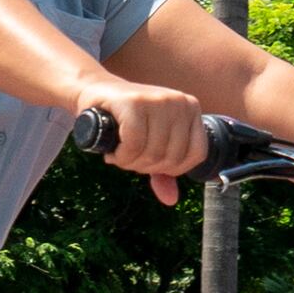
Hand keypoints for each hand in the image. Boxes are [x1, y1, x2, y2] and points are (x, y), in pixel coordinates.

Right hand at [74, 76, 206, 200]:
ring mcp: (158, 99)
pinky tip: (114, 153)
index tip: (151, 163)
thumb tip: (171, 200)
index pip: (196, 154)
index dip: (172, 169)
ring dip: (131, 163)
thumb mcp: (150, 144)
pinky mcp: (134, 101)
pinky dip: (121, 156)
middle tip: (128, 159)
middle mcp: (179, 102)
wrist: (96, 92)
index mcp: (191, 109)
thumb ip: (163, 171)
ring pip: (153, 152)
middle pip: (172, 157)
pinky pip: (134, 143)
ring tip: (120, 156)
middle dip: (146, 167)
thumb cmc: (127, 121)